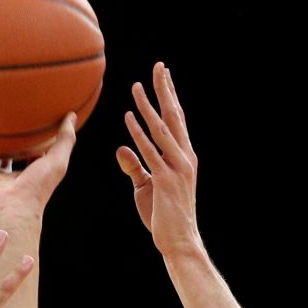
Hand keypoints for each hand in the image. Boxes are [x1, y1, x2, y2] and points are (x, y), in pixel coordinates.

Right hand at [0, 113, 76, 225]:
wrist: (12, 211)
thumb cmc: (36, 190)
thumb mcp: (57, 161)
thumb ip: (65, 139)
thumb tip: (72, 115)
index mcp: (25, 175)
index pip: (28, 156)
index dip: (29, 142)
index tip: (27, 123)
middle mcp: (4, 179)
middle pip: (1, 159)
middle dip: (0, 145)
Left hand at [119, 62, 200, 256]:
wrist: (179, 241)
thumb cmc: (164, 216)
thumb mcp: (147, 187)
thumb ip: (135, 166)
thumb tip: (121, 148)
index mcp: (185, 156)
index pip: (177, 120)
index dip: (170, 96)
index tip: (164, 74)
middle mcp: (185, 158)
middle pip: (174, 117)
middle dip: (165, 90)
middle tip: (158, 66)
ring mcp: (177, 168)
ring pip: (162, 130)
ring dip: (148, 106)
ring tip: (136, 87)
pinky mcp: (166, 181)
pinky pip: (151, 152)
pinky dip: (139, 134)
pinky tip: (130, 117)